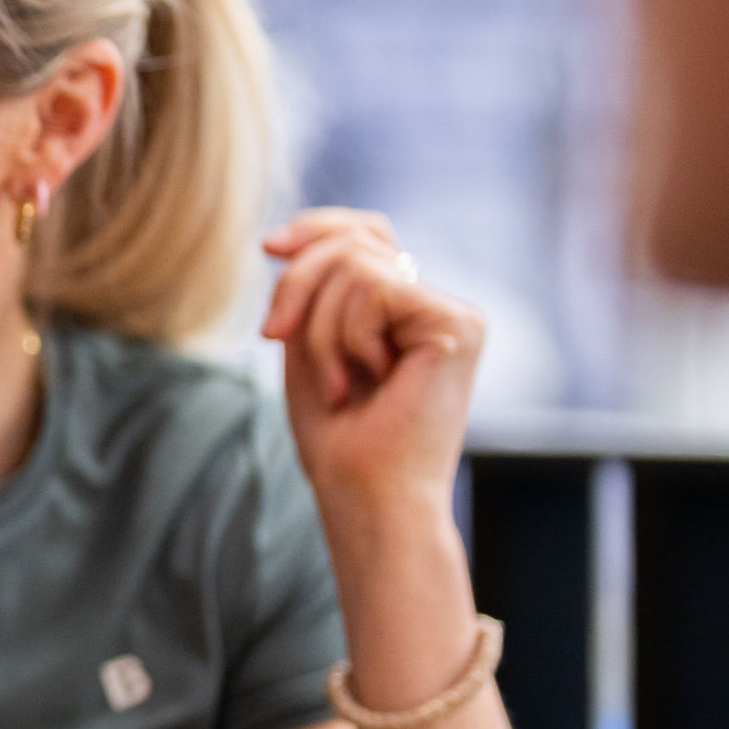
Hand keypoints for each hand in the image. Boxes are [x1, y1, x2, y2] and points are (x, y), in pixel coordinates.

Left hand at [259, 209, 483, 524]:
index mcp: (409, 313)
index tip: (269, 248)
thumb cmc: (339, 441)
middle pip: (354, 243)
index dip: (317, 229)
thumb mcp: (310, 348)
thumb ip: (313, 292)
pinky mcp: (459, 324)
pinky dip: (346, 336)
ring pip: (356, 265)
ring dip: (319, 328)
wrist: (369, 500)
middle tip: (274, 336)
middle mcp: (440, 308)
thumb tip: (291, 240)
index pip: (367, 235)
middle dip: (297, 285)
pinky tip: (368, 380)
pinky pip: (375, 288)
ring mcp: (456, 315)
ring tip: (338, 384)